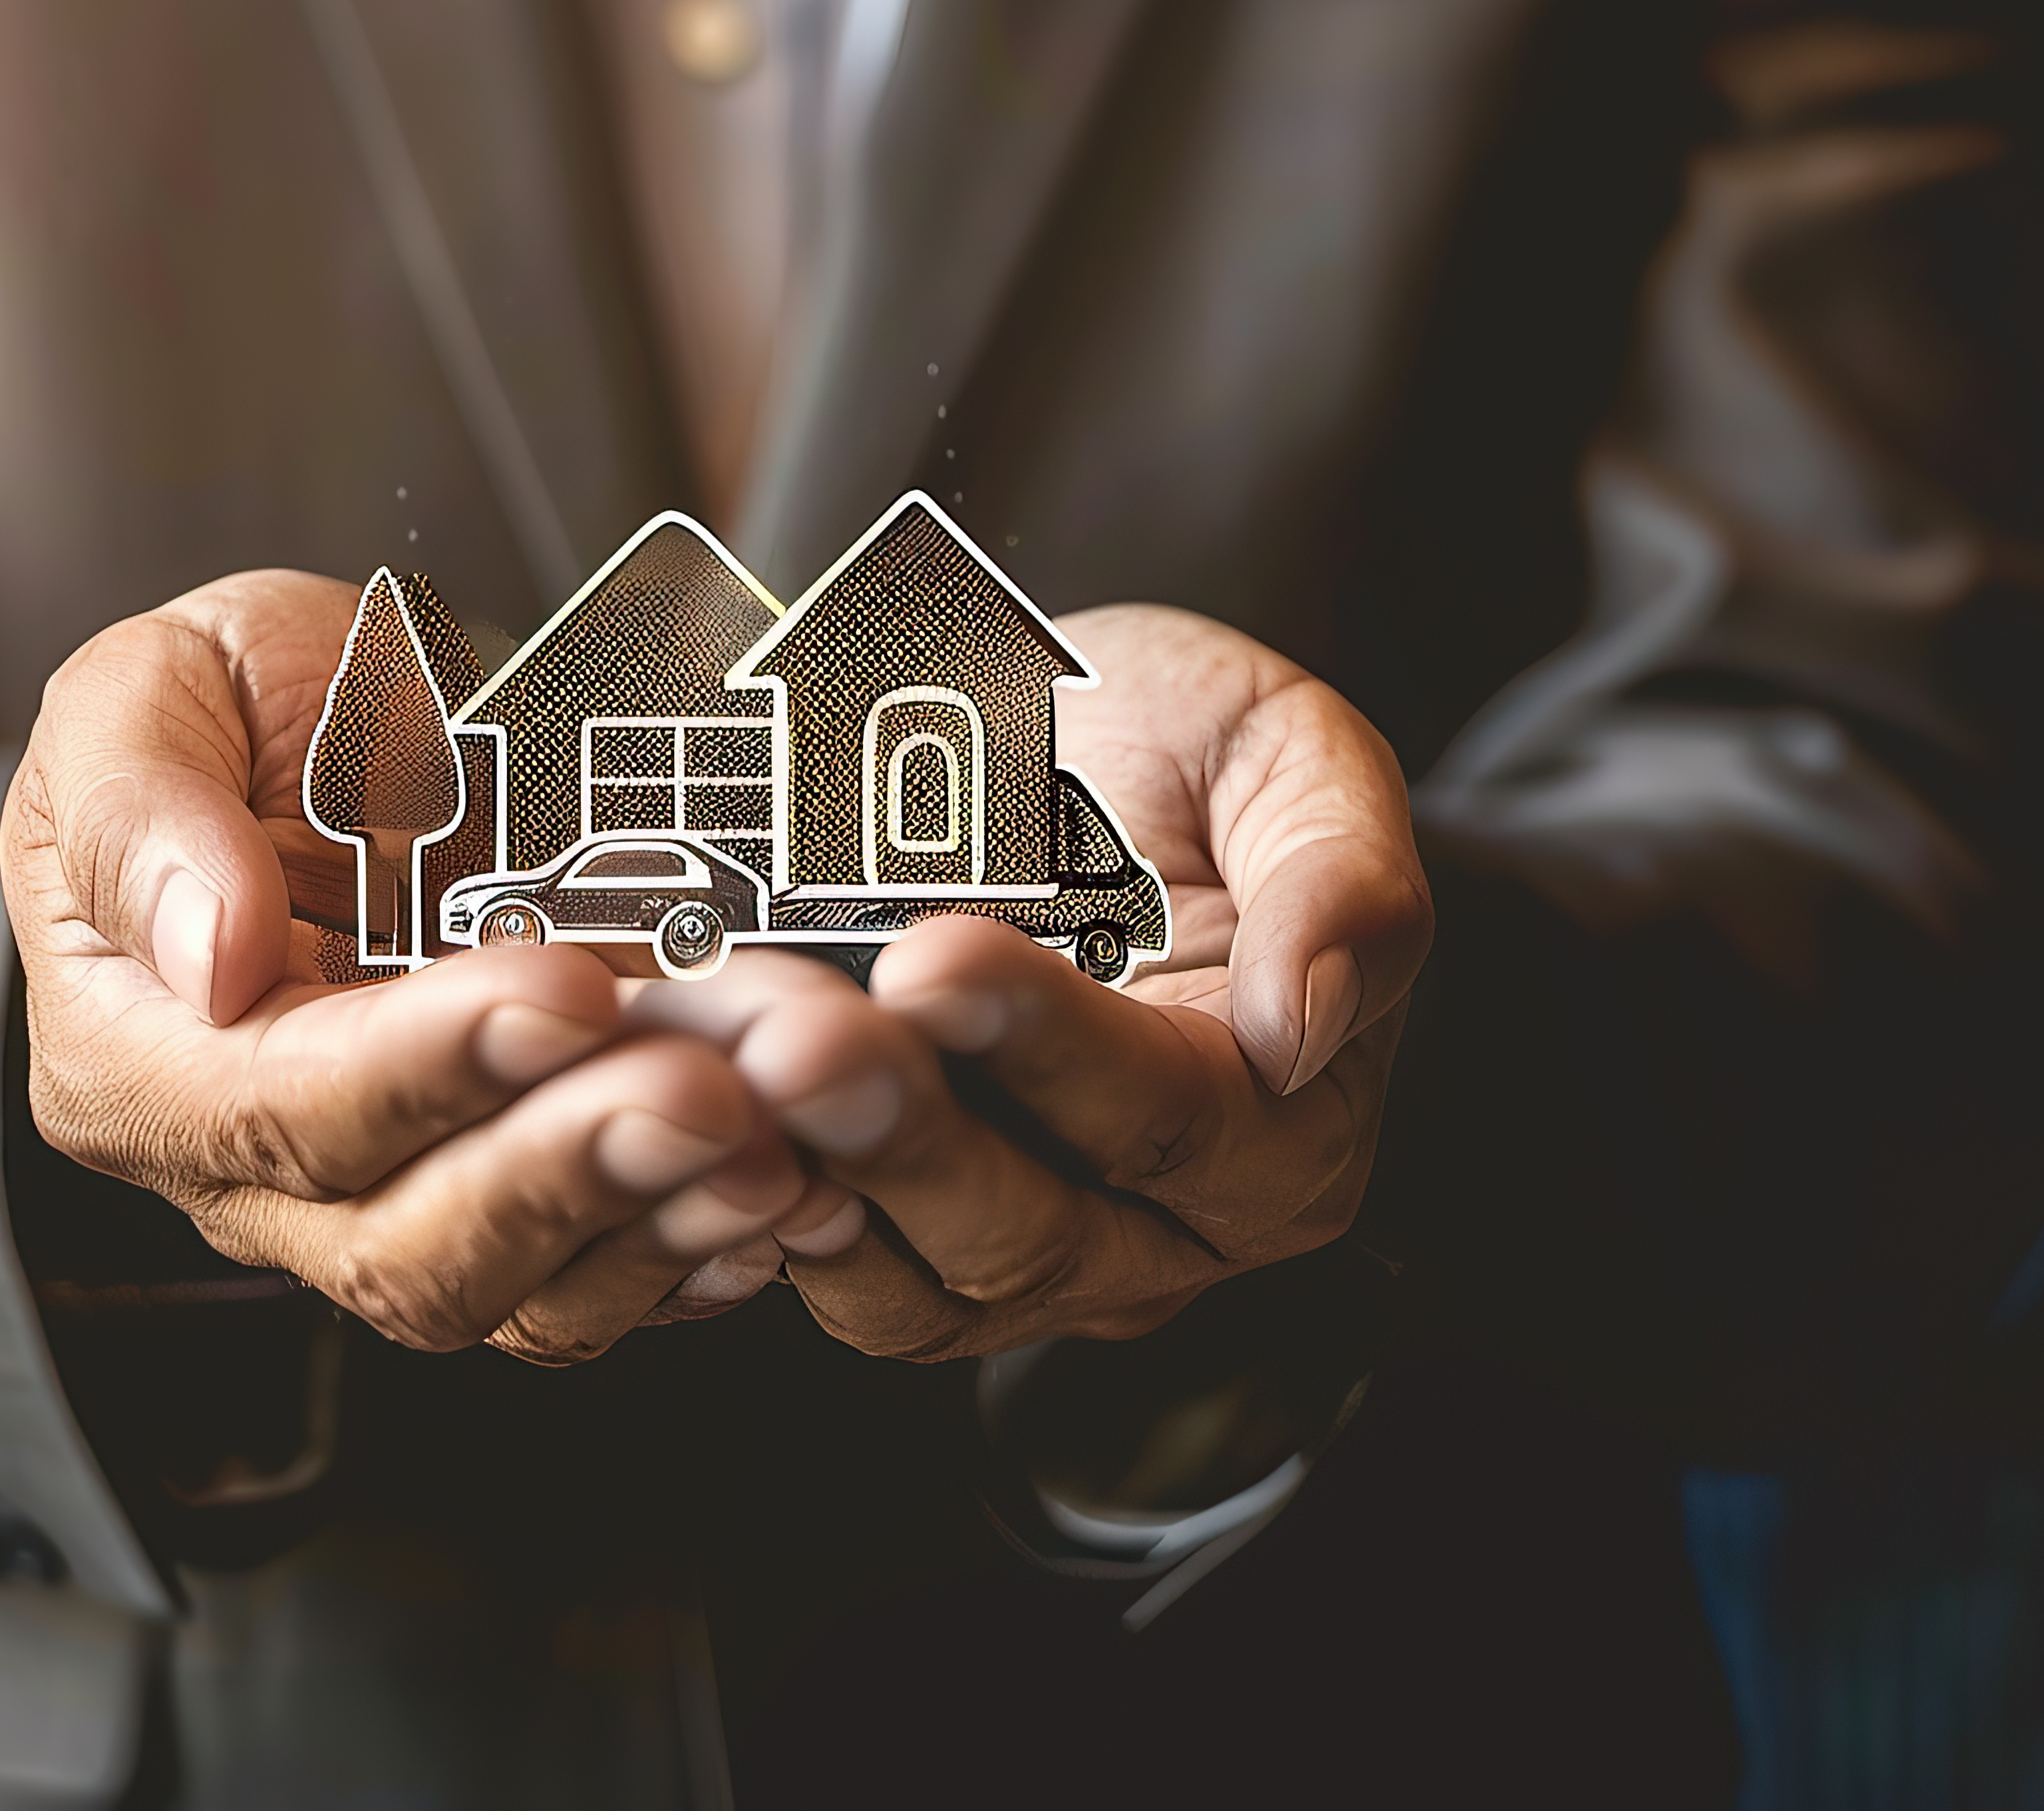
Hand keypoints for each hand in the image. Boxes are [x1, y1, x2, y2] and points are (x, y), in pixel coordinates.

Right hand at [2, 572, 837, 1362]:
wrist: (318, 734)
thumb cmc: (218, 717)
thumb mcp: (139, 694)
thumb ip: (142, 811)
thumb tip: (210, 950)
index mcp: (140, 1060)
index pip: (280, 1108)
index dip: (430, 1065)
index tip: (567, 986)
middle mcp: (256, 1175)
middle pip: (407, 1244)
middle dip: (568, 1173)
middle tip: (708, 1095)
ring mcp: (390, 1203)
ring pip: (522, 1293)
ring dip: (659, 1221)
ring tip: (775, 1142)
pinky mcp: (509, 1201)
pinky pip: (605, 1282)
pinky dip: (704, 1246)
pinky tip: (792, 1187)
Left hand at [638, 605, 1428, 1359]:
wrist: (1086, 764)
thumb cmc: (1195, 762)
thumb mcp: (1297, 757)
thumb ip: (1340, 880)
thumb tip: (1303, 1028)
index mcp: (1288, 1126)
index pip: (1169, 1109)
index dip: (1049, 1043)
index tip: (937, 959)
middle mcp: (1166, 1230)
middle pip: (1034, 1225)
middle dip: (907, 1136)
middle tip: (802, 1045)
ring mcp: (1035, 1261)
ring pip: (921, 1287)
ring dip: (817, 1187)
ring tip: (732, 1086)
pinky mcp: (914, 1255)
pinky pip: (840, 1281)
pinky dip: (763, 1223)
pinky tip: (702, 1140)